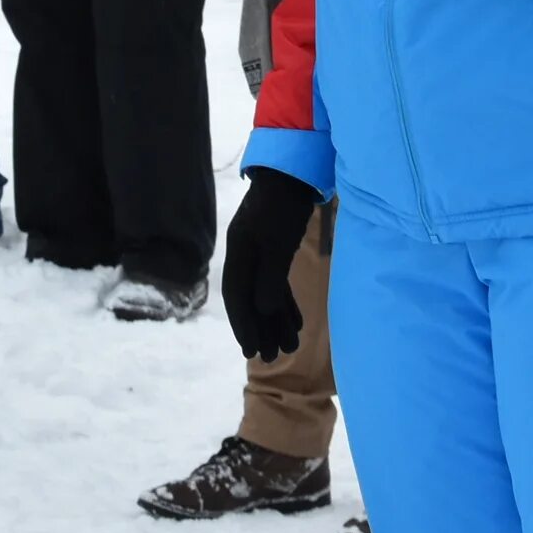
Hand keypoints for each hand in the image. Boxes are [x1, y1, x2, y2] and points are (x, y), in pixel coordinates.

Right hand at [220, 169, 320, 359]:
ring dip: (276, 321)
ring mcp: (259, 251)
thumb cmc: (284, 207)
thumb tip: (262, 310)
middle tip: (272, 358)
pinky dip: (286, 303)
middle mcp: (245, 255)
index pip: (237, 296)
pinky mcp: (275, 249)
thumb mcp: (277, 243)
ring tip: (289, 347)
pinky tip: (295, 322)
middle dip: (261, 329)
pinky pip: (277, 283)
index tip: (252, 351)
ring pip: (265, 294)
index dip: (243, 325)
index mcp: (238, 252)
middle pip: (250, 299)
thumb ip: (269, 277)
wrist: (295, 173)